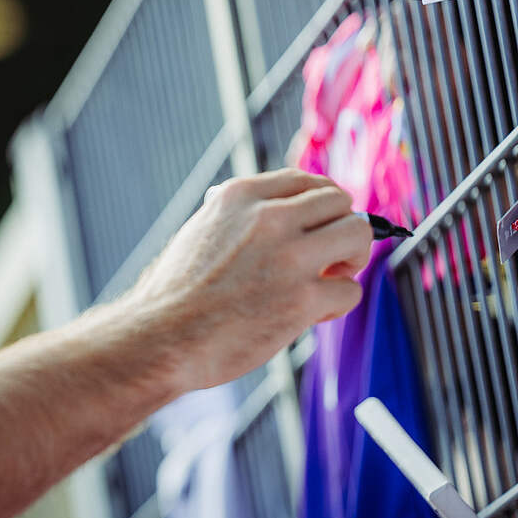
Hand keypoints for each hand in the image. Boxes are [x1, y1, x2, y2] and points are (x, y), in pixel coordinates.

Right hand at [121, 168, 371, 391]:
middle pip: (340, 202)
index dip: (321, 202)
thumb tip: (287, 214)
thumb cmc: (176, 293)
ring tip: (328, 279)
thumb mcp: (202, 230)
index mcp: (239, 196)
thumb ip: (243, 217)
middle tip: (329, 255)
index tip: (321, 223)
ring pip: (357, 235)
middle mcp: (269, 217)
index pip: (305, 180)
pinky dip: (336, 304)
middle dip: (341, 227)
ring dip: (351, 259)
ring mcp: (289, 257)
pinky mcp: (303, 299)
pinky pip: (350, 289)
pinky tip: (309, 314)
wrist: (161, 337)